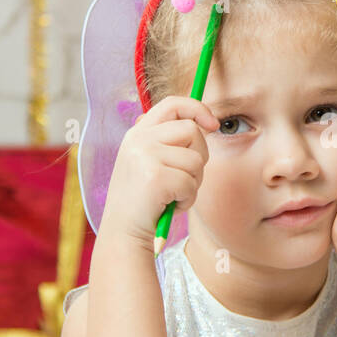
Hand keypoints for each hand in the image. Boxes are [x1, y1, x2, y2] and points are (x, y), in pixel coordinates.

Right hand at [102, 95, 219, 247]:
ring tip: (173, 194)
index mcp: (137, 133)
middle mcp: (138, 139)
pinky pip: (191, 183)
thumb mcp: (150, 161)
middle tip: (184, 178)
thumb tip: (205, 122)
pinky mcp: (155, 177)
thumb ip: (168, 141)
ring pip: (196, 160)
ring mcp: (145, 156)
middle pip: (192, 131)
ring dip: (193, 182)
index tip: (213, 124)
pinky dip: (188, 199)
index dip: (197, 109)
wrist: (123, 232)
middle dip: (199, 156)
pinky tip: (170, 205)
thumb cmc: (145, 199)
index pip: (173, 104)